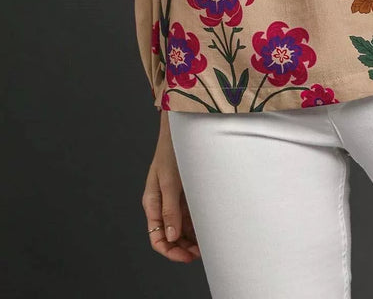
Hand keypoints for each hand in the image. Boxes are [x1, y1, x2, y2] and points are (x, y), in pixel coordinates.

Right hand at [142, 111, 200, 261]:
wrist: (185, 127)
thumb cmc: (172, 151)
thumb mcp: (170, 181)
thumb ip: (170, 209)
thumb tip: (171, 237)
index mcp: (152, 203)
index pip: (157, 238)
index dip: (171, 251)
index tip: (187, 256)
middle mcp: (163, 204)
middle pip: (170, 236)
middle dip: (184, 248)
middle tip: (201, 253)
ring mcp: (175, 199)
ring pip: (182, 228)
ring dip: (193, 238)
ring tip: (208, 243)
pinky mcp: (187, 193)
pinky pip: (191, 215)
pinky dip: (198, 225)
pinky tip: (209, 229)